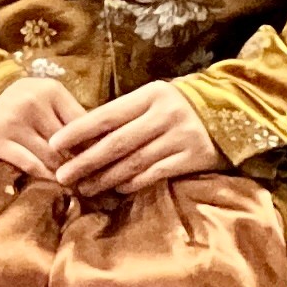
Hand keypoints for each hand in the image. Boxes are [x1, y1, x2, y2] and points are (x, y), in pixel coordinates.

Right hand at [0, 72, 91, 183]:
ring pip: (53, 158)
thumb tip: (101, 146)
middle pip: (69, 145)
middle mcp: (32, 102)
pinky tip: (52, 182)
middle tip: (91, 180)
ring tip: (74, 183)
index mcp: (49, 89)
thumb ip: (69, 116)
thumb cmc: (14, 101)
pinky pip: (31, 166)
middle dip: (80, 164)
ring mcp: (12, 121)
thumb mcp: (43, 97)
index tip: (103, 162)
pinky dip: (45, 177)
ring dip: (64, 174)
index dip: (95, 146)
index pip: (85, 124)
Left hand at [49, 80, 224, 194]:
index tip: (55, 143)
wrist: (231, 111)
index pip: (106, 115)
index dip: (78, 131)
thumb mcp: (152, 99)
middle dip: (86, 161)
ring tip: (84, 188)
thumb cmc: (178, 105)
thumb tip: (85, 136)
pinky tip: (116, 189)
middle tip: (62, 175)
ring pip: (134, 162)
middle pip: (116, 143)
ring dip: (105, 177)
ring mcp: (179, 138)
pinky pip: (156, 173)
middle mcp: (163, 116)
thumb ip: (125, 114)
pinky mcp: (193, 158)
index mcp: (148, 96)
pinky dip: (133, 183)